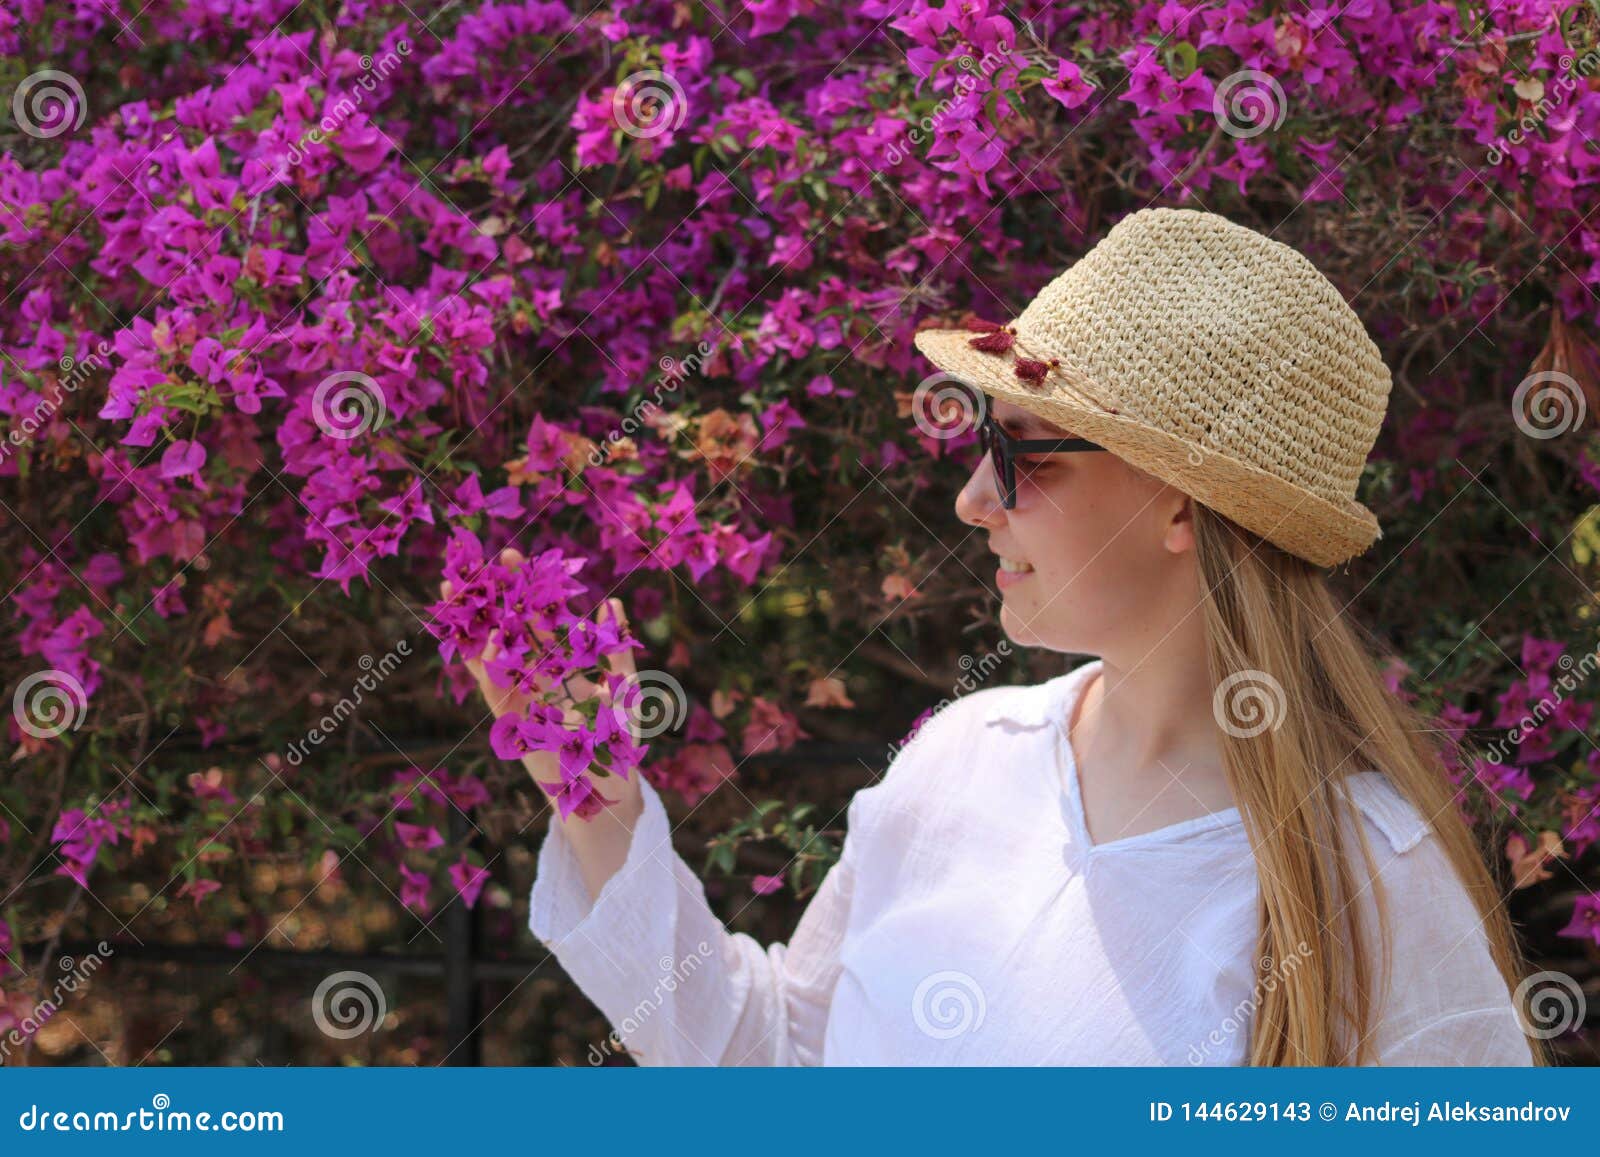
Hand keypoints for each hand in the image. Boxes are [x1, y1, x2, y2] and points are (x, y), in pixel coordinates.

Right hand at [440, 547, 638, 731]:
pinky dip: (487, 663)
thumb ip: (617, 647)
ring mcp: (519, 692)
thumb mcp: (625, 686)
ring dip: (475, 622)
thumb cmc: (619, 738)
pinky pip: (492, 685)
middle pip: (511, 625)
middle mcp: (536, 672)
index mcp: (561, 660)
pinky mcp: (508, 716)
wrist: (605, 786)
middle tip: (484, 561)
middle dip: (496, 594)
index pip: (539, 615)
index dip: (526, 587)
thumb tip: (613, 603)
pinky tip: (485, 637)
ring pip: (491, 650)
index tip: (515, 557)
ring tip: (459, 590)